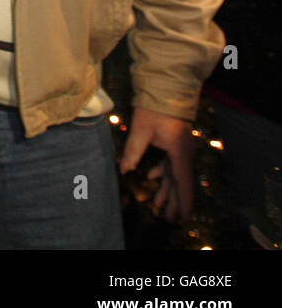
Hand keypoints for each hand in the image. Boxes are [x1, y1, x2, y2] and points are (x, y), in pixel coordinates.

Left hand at [119, 107, 195, 221]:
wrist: (167, 87)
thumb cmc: (155, 107)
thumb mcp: (142, 128)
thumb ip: (133, 150)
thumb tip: (124, 170)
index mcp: (179, 152)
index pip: (182, 182)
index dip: (183, 202)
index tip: (184, 218)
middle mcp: (184, 154)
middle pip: (180, 183)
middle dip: (174, 201)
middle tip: (170, 220)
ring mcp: (180, 149)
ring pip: (174, 174)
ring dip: (167, 189)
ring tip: (159, 205)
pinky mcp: (175, 144)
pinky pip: (170, 164)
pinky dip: (161, 172)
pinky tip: (151, 177)